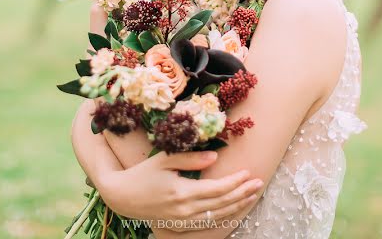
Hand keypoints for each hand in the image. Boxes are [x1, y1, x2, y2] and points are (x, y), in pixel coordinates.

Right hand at [96, 150, 263, 226]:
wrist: (122, 196)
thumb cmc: (142, 173)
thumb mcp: (164, 159)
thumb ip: (190, 158)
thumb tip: (215, 157)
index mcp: (182, 192)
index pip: (217, 189)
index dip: (235, 181)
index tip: (248, 172)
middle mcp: (185, 209)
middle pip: (221, 203)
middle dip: (243, 193)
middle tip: (259, 182)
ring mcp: (183, 220)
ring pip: (217, 216)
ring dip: (237, 206)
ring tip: (252, 196)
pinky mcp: (180, 226)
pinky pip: (207, 224)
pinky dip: (223, 217)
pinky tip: (234, 210)